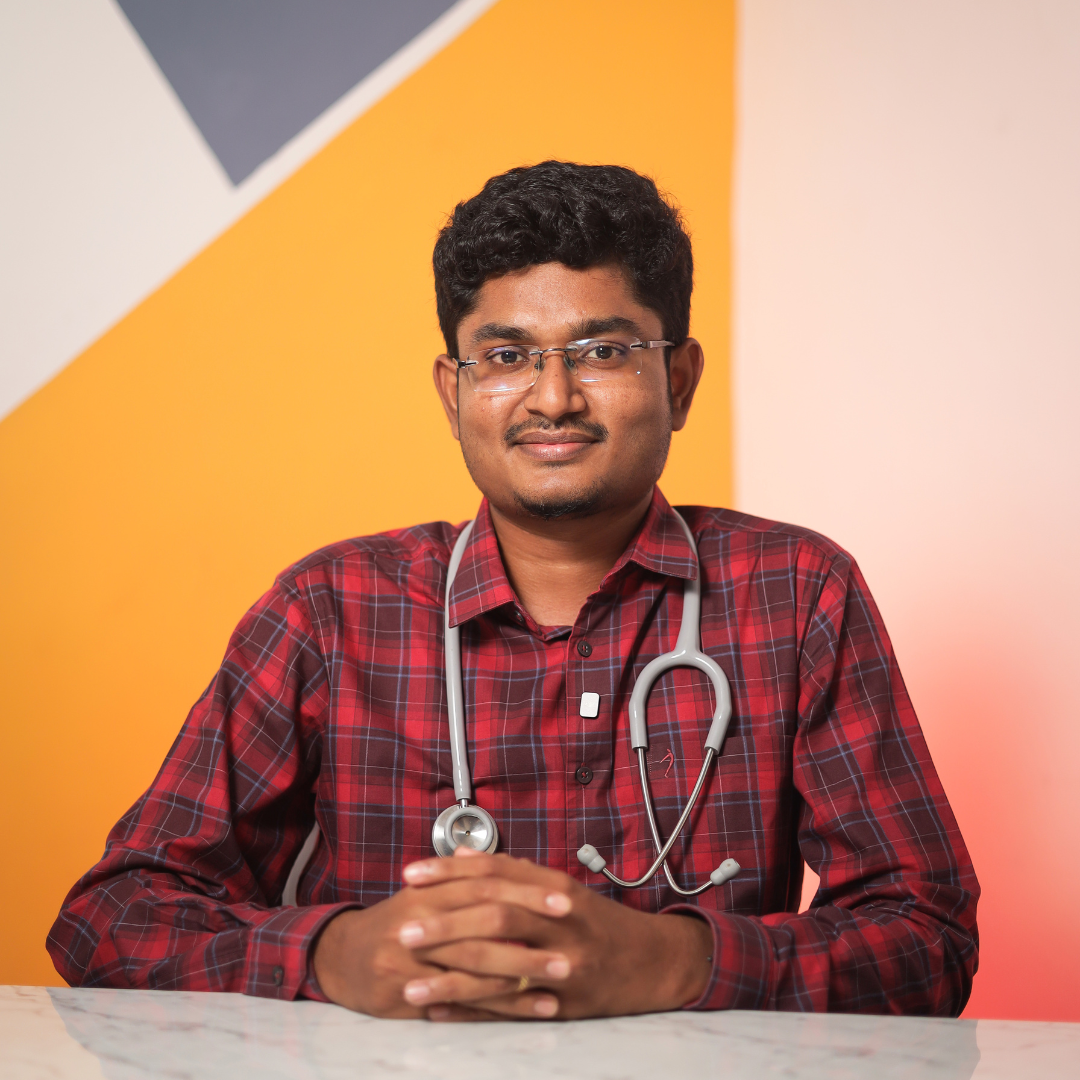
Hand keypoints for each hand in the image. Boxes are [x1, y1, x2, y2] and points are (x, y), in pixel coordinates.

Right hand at [311, 857, 573, 1018]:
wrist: (343, 958)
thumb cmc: (396, 922)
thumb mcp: (428, 892)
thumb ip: (468, 881)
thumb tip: (516, 866)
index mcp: (429, 891)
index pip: (485, 886)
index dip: (526, 893)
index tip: (564, 900)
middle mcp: (418, 922)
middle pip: (483, 927)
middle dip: (531, 937)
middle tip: (572, 944)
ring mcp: (410, 961)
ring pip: (475, 968)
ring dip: (522, 975)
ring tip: (561, 977)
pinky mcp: (406, 994)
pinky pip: (462, 1002)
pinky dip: (502, 1005)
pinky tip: (534, 1006)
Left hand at [397, 849, 713, 1020]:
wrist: (650, 962)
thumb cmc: (596, 921)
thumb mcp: (561, 888)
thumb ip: (515, 874)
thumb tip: (465, 857)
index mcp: (554, 888)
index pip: (495, 873)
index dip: (450, 872)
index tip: (411, 876)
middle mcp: (560, 923)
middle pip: (495, 916)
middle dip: (445, 923)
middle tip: (403, 930)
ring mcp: (563, 966)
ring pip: (499, 969)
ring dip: (449, 979)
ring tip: (407, 986)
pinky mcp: (563, 1005)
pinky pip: (509, 1010)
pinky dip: (471, 1012)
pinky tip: (438, 1013)